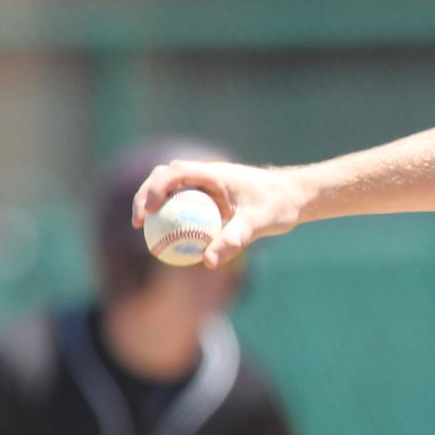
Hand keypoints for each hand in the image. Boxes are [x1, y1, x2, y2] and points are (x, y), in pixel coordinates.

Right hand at [131, 160, 307, 268]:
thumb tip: (207, 262)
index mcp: (214, 173)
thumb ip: (234, 239)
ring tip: (145, 232)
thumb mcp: (259, 223)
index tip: (148, 211)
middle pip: (164, 177)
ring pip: (171, 190)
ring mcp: (206, 185)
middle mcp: (206, 175)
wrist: (295, 197)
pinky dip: (172, 218)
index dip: (155, 188)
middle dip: (145, 195)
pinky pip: (184, 206)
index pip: (175, 172)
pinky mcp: (209, 198)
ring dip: (154, 205)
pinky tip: (168, 242)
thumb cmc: (279, 205)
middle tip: (138, 223)